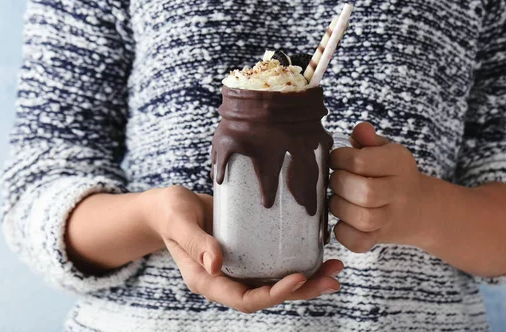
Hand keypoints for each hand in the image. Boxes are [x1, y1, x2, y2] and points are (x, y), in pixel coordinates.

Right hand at [145, 185, 343, 312]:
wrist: (170, 206)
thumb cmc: (170, 212)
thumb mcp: (178, 221)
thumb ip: (194, 241)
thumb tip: (215, 264)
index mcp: (208, 280)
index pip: (245, 300)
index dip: (274, 294)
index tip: (299, 277)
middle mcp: (227, 278)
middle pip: (269, 294)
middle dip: (303, 290)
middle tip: (332, 279)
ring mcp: (239, 267)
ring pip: (276, 280)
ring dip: (308, 277)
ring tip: (335, 267)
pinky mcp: (248, 251)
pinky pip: (274, 261)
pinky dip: (296, 258)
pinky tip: (316, 248)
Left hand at [329, 123, 426, 251]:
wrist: (420, 208)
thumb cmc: (391, 173)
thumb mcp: (385, 150)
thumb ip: (369, 139)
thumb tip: (360, 130)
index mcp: (398, 162)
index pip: (360, 161)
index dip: (339, 159)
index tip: (337, 160)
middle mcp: (399, 191)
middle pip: (364, 192)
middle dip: (339, 184)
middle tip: (336, 180)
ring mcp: (391, 217)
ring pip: (363, 219)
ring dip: (340, 208)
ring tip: (337, 199)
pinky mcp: (380, 238)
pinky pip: (360, 242)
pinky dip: (344, 234)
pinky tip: (342, 221)